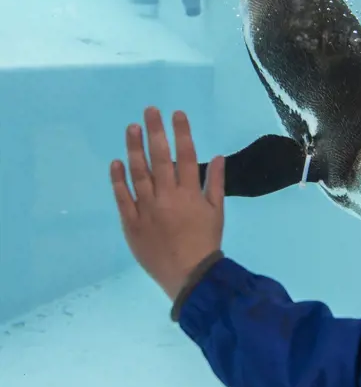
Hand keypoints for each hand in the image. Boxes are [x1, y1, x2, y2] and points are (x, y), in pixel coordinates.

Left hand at [109, 106, 224, 300]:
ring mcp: (147, 208)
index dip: (181, 132)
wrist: (189, 274)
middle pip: (160, 158)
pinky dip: (118, 179)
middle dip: (155, 131)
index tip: (176, 114)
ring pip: (138, 173)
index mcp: (190, 192)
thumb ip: (216, 183)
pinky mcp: (131, 222)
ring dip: (134, 148)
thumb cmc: (206, 241)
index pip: (186, 155)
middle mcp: (168, 196)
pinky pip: (123, 197)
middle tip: (150, 111)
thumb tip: (218, 156)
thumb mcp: (217, 211)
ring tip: (132, 128)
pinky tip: (116, 162)